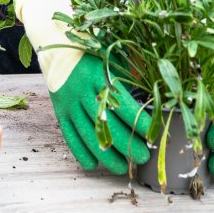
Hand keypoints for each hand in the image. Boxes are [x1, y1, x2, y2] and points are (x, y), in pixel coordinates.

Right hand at [13, 0, 149, 174]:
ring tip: (121, 168)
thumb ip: (132, 68)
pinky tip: (93, 164)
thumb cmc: (91, 49)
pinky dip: (80, 152)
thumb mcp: (112, 53)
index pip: (123, 104)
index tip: (153, 135)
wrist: (55, 45)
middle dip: (126, 144)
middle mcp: (82, 90)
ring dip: (106, 155)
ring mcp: (69, 103)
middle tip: (143, 157)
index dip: (139, 122)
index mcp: (99, 74)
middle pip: (106, 124)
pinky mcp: (59, 111)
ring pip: (88, 135)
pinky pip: (69, 136)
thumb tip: (157, 82)